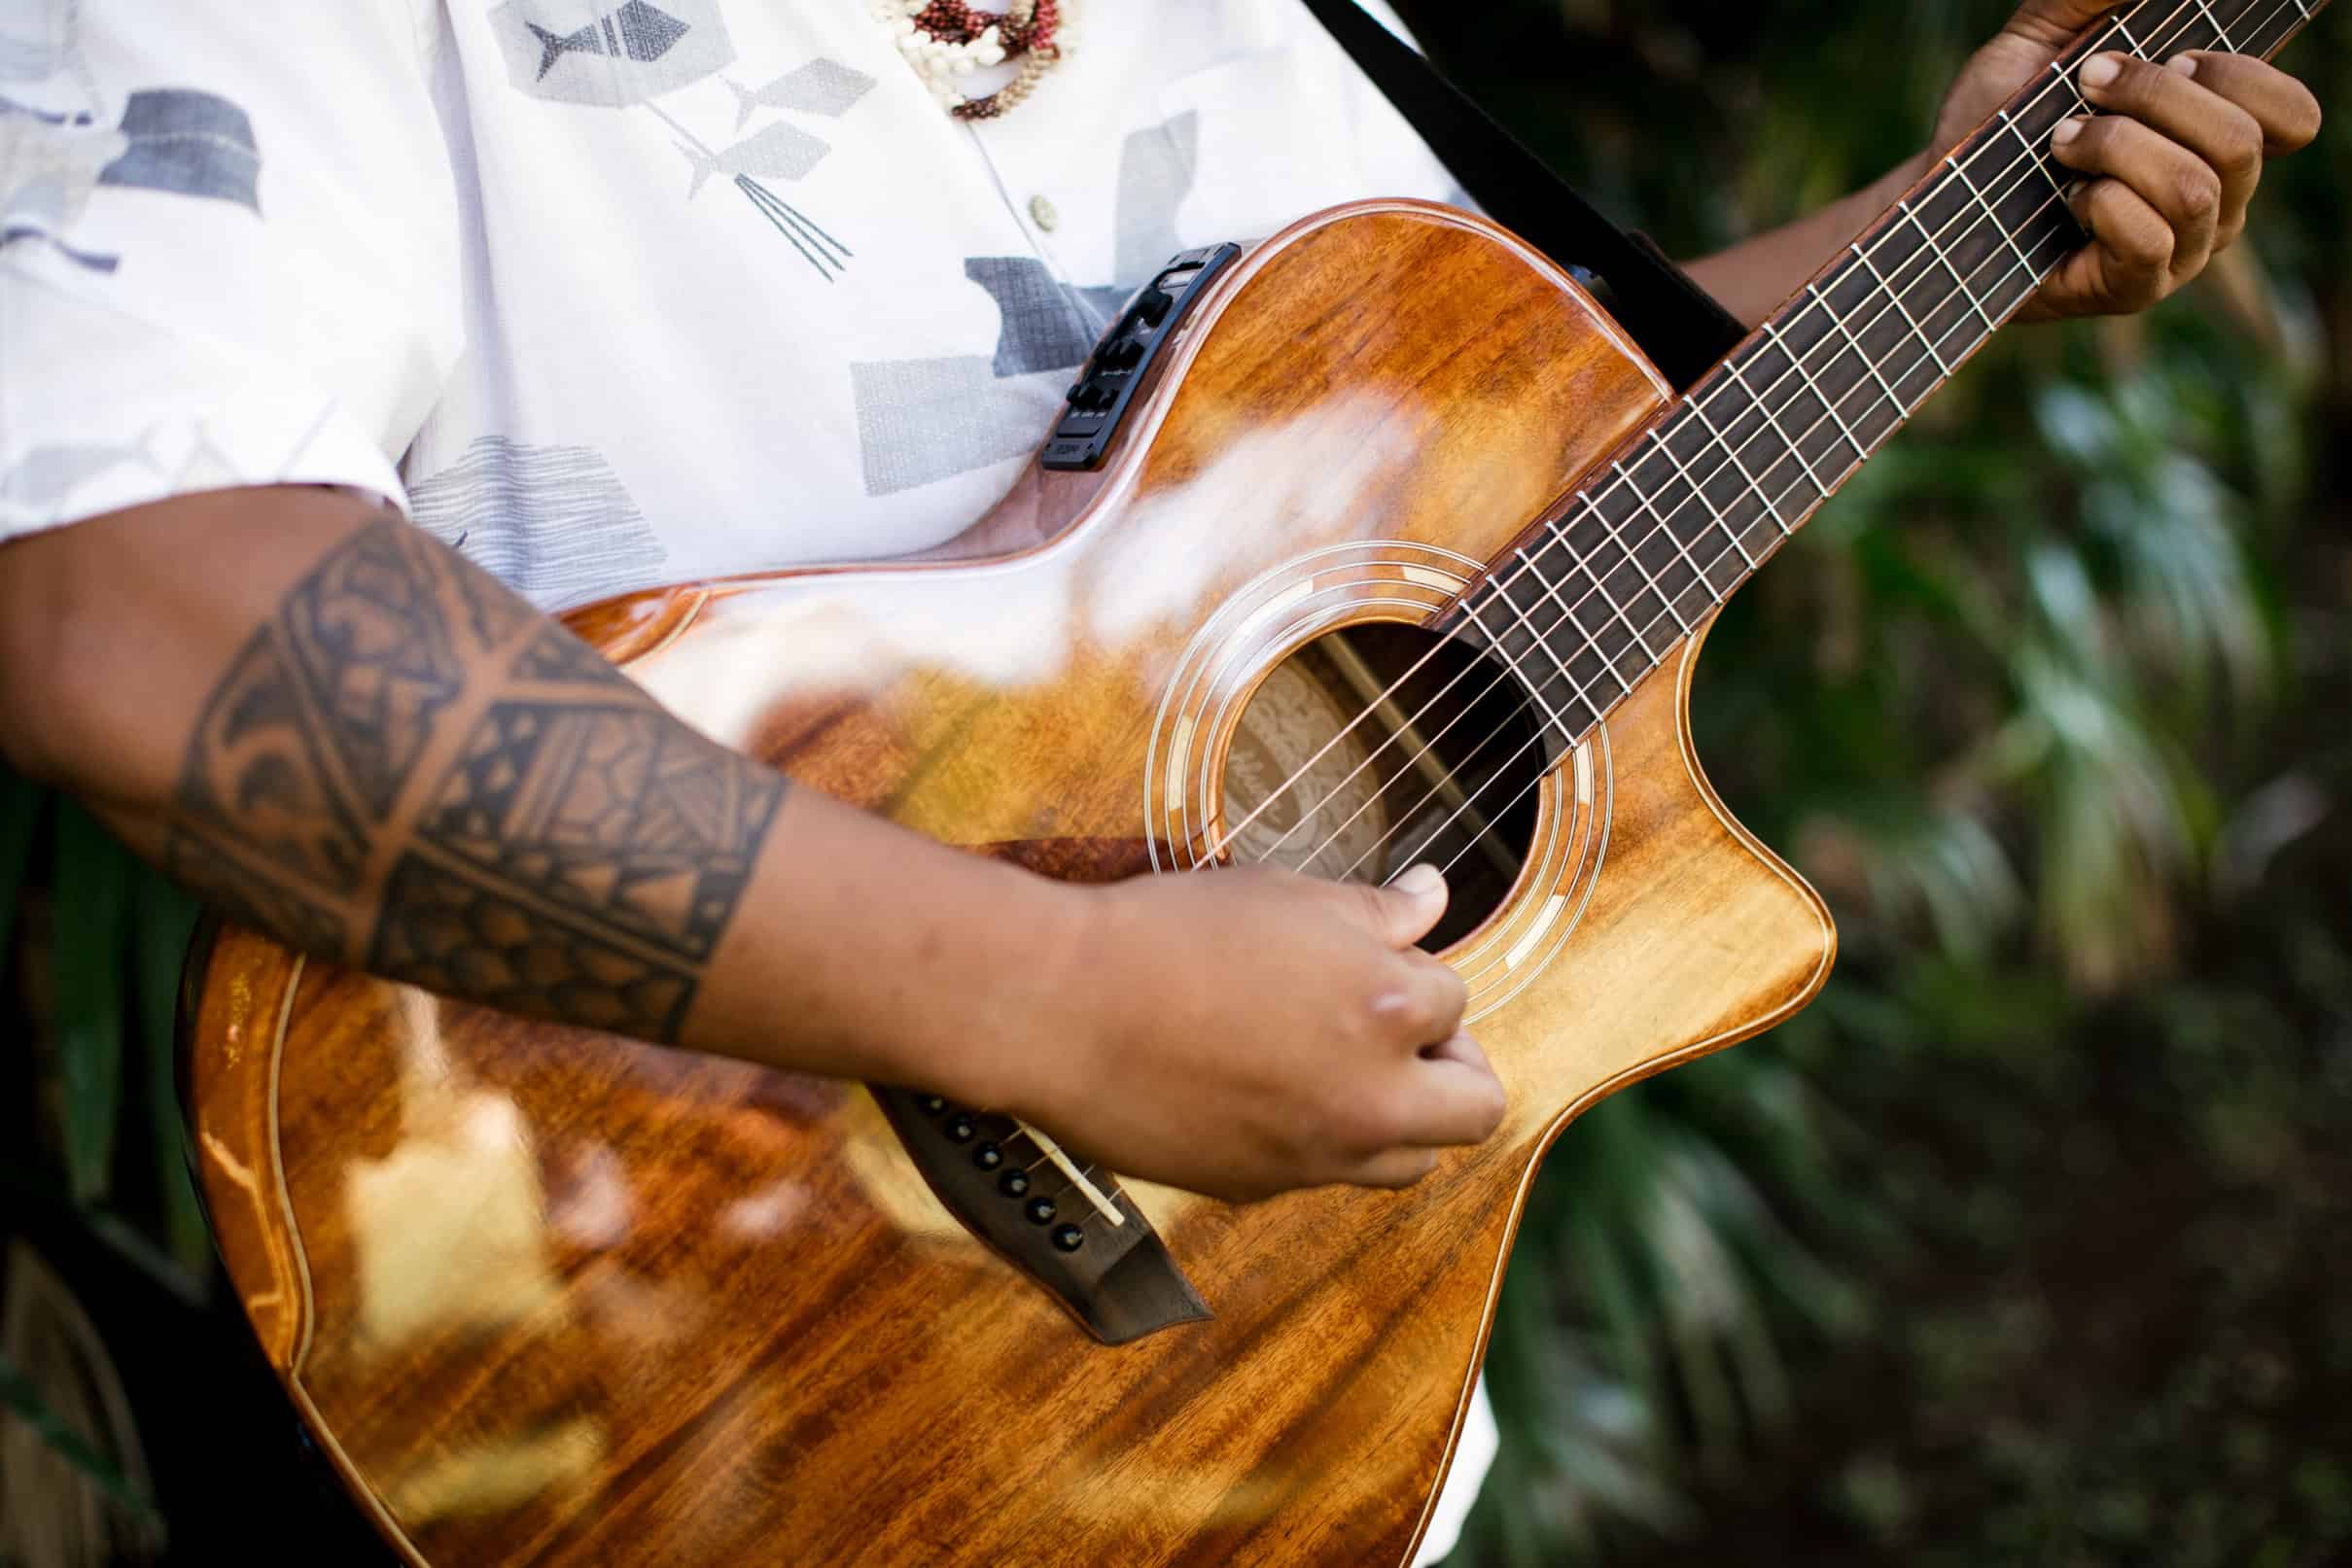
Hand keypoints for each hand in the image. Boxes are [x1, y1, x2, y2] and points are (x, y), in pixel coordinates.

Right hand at [1010, 864, 1506, 1203]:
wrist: (1059, 1008)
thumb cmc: (1169, 935)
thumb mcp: (1286, 896)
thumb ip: (1378, 909)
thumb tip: (1436, 894)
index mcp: (1389, 1013)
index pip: (1456, 1000)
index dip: (1415, 972)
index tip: (1369, 960)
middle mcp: (1369, 1100)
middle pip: (1477, 1109)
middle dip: (1453, 1065)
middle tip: (1397, 1030)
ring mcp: (1316, 1155)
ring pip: (1413, 1161)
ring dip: (1402, 1115)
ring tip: (1339, 1064)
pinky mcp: (1259, 1187)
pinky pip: (1327, 1174)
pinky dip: (1322, 1139)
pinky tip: (1265, 1087)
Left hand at [1929, 1, 2321, 320]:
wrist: (1943, 202)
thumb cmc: (2001, 124)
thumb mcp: (2042, 43)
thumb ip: (2088, 1)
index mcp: (2217, 140)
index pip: (2292, 116)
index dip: (2242, 77)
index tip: (2173, 56)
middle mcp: (2219, 199)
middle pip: (2239, 143)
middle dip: (2156, 99)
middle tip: (2087, 85)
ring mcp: (2183, 251)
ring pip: (2193, 191)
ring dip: (2116, 149)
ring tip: (2061, 142)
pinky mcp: (2136, 288)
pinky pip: (2149, 240)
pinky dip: (2100, 204)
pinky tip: (2066, 198)